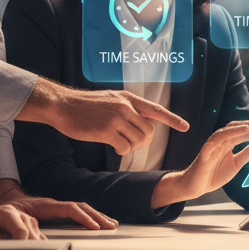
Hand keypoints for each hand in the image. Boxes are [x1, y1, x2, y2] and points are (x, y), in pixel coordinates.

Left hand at [0, 179, 116, 230]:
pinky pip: (80, 212)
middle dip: (98, 217)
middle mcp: (56, 204)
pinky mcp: (60, 211)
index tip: (95, 228)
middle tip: (112, 226)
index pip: (71, 209)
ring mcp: (59, 207)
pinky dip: (91, 217)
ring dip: (98, 216)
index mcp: (47, 206)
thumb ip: (19, 228)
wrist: (7, 201)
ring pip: (83, 209)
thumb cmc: (9, 212)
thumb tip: (25, 239)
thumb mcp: (12, 219)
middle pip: (82, 207)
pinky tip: (99, 223)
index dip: (84, 218)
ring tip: (112, 224)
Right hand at [20, 80, 189, 153]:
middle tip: (131, 142)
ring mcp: (116, 118)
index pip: (156, 110)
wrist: (63, 105)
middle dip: (144, 141)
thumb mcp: (111, 99)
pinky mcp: (106, 130)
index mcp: (129, 98)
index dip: (172, 119)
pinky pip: (124, 147)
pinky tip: (114, 147)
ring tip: (120, 144)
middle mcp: (125, 106)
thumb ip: (127, 108)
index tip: (185, 127)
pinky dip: (122, 151)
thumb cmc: (85, 105)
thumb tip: (142, 121)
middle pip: (149, 131)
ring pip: (138, 141)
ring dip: (131, 147)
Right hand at [151, 121, 248, 208]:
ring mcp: (213, 144)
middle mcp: (221, 141)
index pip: (243, 134)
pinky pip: (216, 139)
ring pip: (226, 131)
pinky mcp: (206, 150)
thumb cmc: (214, 175)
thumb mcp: (235, 165)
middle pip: (236, 130)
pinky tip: (237, 133)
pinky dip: (227, 134)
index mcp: (228, 144)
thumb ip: (247, 155)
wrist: (196, 187)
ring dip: (239, 128)